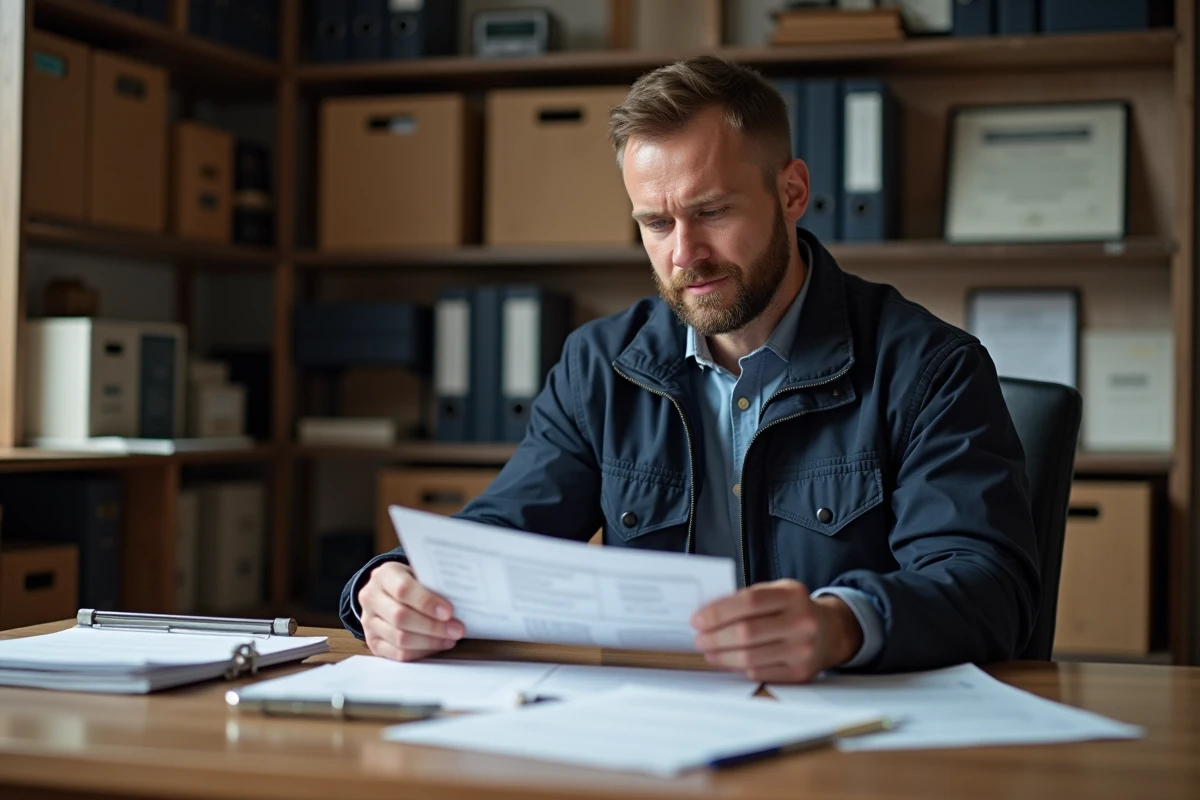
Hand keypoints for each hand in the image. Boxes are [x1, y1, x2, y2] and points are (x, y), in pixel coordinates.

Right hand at [357, 562, 464, 661]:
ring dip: (430, 642)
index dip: (427, 602)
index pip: (403, 590)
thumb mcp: (417, 573)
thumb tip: (461, 598)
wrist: (385, 591)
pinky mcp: (373, 642)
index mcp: (384, 575)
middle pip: (401, 618)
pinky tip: (437, 645)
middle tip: (457, 629)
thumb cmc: (409, 581)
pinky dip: (421, 652)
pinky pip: (398, 654)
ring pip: (400, 639)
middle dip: (433, 627)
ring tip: (450, 638)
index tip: (449, 612)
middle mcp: (371, 598)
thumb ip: (432, 583)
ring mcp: (369, 622)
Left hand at [690, 579, 862, 683]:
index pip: (749, 602)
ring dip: (721, 656)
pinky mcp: (800, 674)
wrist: (831, 631)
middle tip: (698, 639)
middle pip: (746, 633)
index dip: (718, 612)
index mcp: (793, 595)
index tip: (697, 619)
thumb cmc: (794, 609)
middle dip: (715, 637)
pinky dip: (738, 669)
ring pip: (750, 658)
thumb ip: (747, 598)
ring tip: (708, 651)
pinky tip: (727, 662)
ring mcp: (803, 650)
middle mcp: (801, 622)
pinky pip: (759, 673)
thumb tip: (707, 613)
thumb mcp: (778, 592)